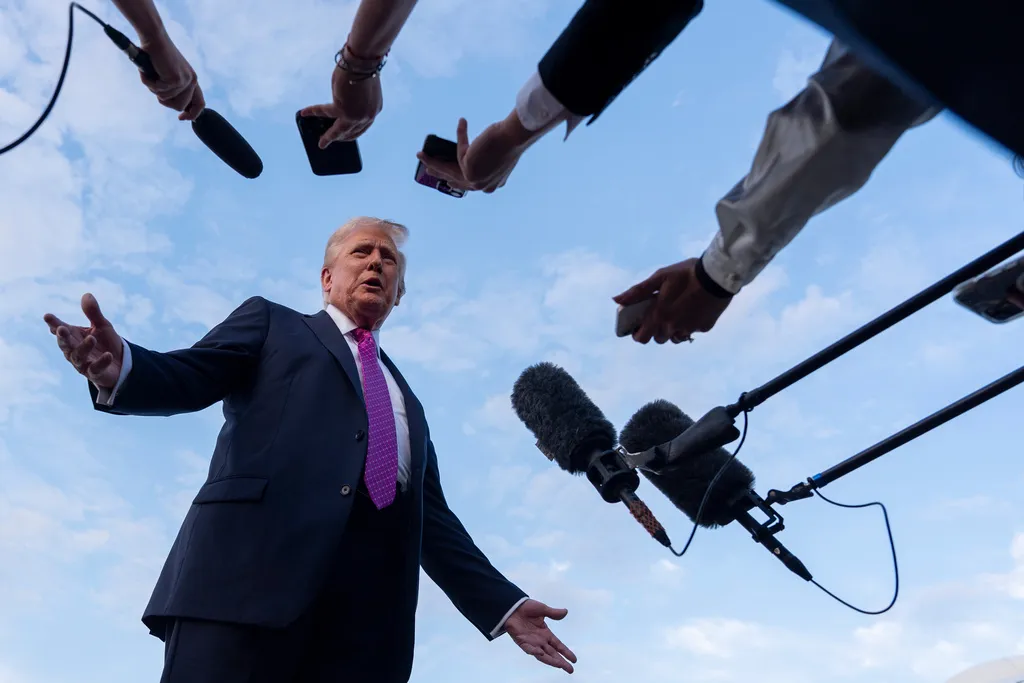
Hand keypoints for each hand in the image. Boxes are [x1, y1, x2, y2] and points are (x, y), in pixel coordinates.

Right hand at [43, 293, 123, 388]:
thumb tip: (87, 294)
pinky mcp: (94, 373)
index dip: (54, 323)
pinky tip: (108, 355)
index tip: (47, 316)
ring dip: (84, 347)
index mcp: (74, 336)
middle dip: (62, 337)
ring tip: (92, 338)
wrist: (122, 363)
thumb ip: (93, 313)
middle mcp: (74, 350)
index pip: (61, 329)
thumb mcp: (102, 325)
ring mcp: (83, 363)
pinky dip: (101, 362)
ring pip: (78, 356)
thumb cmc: (106, 342)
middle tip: (61, 329)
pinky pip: (96, 368)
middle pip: (65, 344)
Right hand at [139, 30, 204, 120]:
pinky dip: (149, 82)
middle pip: (179, 106)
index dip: (192, 114)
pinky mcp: (176, 80)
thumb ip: (173, 88)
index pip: (200, 103)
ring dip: (154, 88)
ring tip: (150, 74)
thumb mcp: (167, 74)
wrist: (153, 38)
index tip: (181, 118)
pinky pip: (159, 91)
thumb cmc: (156, 54)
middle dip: (164, 100)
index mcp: (192, 79)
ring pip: (166, 99)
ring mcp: (185, 81)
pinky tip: (147, 70)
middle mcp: (192, 80)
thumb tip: (177, 108)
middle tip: (154, 84)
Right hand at [299, 65, 382, 147]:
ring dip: (329, 137)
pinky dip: (313, 111)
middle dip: (341, 138)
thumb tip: (338, 104)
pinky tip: (304, 113)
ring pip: (340, 130)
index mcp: (374, 110)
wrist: (362, 60)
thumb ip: (354, 100)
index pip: (363, 127)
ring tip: (322, 143)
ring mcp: (356, 116)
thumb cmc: (361, 68)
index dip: (352, 132)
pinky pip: (324, 112)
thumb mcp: (360, 89)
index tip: (346, 137)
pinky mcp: (343, 110)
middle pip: (352, 132)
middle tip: (332, 140)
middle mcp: (367, 116)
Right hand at [415, 112, 534, 193]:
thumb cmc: (510, 143)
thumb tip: (476, 153)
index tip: (448, 180)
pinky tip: (463, 122)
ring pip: (450, 170)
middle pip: (456, 179)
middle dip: (439, 173)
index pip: (470, 184)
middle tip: (428, 170)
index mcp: (492, 185)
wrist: (514, 138)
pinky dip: (460, 134)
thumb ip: (487, 161)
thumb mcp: (498, 155)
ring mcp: (475, 180)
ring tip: (420, 155)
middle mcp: (484, 186)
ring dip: (433, 161)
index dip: (456, 180)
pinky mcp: (468, 169)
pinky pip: (459, 150)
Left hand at [504, 599, 576, 673]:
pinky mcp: (521, 641)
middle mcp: (540, 640)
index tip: (574, 660)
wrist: (512, 606)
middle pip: (553, 654)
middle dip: (561, 662)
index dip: (566, 652)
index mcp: (545, 633)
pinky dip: (534, 652)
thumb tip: (566, 611)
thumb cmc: (526, 607)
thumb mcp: (543, 609)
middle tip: (570, 670)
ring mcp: (531, 642)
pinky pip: (528, 649)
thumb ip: (553, 613)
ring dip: (551, 660)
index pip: (558, 645)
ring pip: (543, 655)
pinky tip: (540, 653)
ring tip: (560, 665)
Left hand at [613, 258, 732, 343]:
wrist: (717, 275)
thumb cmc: (685, 273)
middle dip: (656, 330)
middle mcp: (673, 326)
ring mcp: (689, 328)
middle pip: (658, 338)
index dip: (637, 334)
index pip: (641, 338)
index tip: (638, 326)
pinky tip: (693, 310)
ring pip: (675, 338)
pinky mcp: (704, 327)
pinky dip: (689, 324)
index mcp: (659, 315)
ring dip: (672, 330)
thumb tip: (616, 300)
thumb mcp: (659, 277)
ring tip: (676, 312)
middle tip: (660, 314)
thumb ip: (637, 291)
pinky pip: (692, 331)